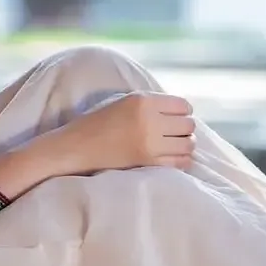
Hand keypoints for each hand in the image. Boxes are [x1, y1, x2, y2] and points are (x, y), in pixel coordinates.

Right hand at [48, 93, 196, 175]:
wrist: (76, 148)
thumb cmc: (99, 123)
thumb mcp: (124, 102)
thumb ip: (152, 104)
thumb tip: (183, 112)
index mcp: (142, 101)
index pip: (183, 106)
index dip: (182, 112)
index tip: (174, 118)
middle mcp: (149, 121)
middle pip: (188, 125)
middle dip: (183, 129)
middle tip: (172, 134)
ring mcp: (150, 144)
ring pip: (188, 144)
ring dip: (184, 144)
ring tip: (172, 146)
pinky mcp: (148, 164)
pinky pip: (181, 162)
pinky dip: (181, 160)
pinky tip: (170, 157)